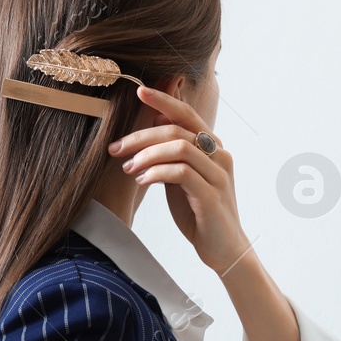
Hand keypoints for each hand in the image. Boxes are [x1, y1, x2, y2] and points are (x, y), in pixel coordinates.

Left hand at [108, 85, 250, 274]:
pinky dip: (156, 173)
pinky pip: (181, 173)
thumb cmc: (199, 212)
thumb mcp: (182, 177)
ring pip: (180, 147)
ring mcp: (218, 175)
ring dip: (147, 155)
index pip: (187, 113)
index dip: (163, 99)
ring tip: (128, 168)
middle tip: (116, 148)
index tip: (138, 91)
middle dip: (141, 135)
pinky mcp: (212, 195)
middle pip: (178, 128)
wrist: (224, 249)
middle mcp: (219, 156)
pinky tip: (141, 180)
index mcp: (212, 147)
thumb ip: (171, 153)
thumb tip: (152, 124)